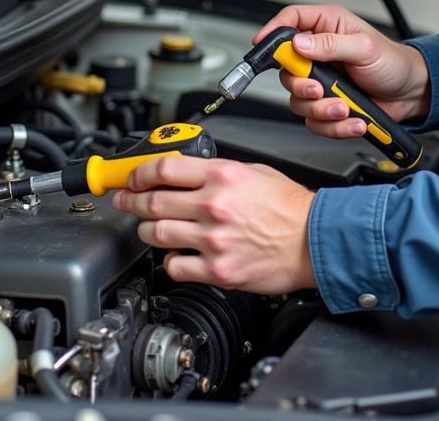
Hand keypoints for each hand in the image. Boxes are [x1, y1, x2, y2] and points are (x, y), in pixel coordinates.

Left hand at [112, 156, 315, 293]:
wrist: (314, 240)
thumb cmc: (290, 208)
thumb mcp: (253, 172)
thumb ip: (217, 173)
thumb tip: (187, 175)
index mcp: (222, 176)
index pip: (164, 169)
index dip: (139, 172)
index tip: (133, 177)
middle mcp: (214, 206)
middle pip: (153, 201)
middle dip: (131, 200)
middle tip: (125, 200)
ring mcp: (213, 240)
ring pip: (156, 233)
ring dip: (145, 229)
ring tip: (145, 227)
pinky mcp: (218, 269)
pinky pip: (176, 265)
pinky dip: (169, 260)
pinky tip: (174, 253)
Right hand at [255, 4, 430, 138]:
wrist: (412, 94)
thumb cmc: (393, 62)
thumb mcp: (365, 47)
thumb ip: (331, 44)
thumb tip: (299, 44)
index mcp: (326, 27)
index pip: (289, 21)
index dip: (272, 32)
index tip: (260, 45)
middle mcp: (319, 53)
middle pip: (286, 68)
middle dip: (302, 85)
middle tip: (319, 89)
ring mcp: (322, 81)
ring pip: (298, 99)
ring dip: (321, 109)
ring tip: (344, 108)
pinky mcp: (327, 105)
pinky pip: (315, 121)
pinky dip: (333, 125)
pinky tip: (352, 120)